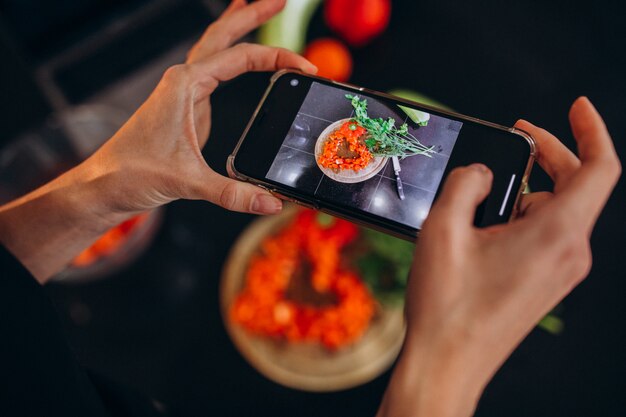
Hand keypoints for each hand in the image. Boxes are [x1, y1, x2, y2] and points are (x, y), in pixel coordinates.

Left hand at [87, 0, 314, 215]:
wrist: (104, 185)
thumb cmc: (131, 173)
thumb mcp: (188, 182)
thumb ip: (232, 193)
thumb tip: (271, 202)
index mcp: (184, 85)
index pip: (240, 58)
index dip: (277, 58)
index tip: (304, 67)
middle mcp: (183, 81)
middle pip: (222, 35)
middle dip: (252, 15)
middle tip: (279, 2)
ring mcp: (183, 92)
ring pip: (214, 48)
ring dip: (236, 28)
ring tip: (255, 9)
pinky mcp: (184, 107)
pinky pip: (210, 70)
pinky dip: (227, 55)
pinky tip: (235, 58)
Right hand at [378, 97, 620, 416]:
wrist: (448, 364)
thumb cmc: (447, 304)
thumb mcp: (443, 228)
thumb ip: (465, 183)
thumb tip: (481, 173)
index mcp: (556, 234)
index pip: (600, 169)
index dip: (591, 130)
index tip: (576, 106)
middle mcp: (569, 253)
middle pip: (578, 186)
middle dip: (550, 155)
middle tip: (517, 138)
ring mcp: (560, 271)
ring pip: (559, 211)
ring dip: (529, 190)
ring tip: (484, 194)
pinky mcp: (546, 283)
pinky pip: (547, 234)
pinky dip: (524, 216)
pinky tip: (485, 224)